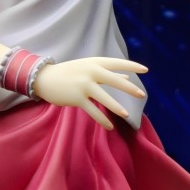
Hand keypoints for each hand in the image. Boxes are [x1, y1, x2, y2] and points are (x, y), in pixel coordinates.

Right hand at [32, 55, 146, 130]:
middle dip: (128, 89)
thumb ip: (108, 73)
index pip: (116, 63)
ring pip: (104, 97)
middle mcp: (90, 72)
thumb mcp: (88, 68)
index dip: (131, 66)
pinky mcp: (76, 97)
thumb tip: (128, 79)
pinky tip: (109, 126)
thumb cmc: (69, 73)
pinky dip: (102, 119)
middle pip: (113, 79)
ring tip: (126, 115)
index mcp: (94, 63)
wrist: (44, 78)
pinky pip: (92, 110)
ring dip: (116, 107)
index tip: (145, 70)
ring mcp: (83, 85)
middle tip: (141, 95)